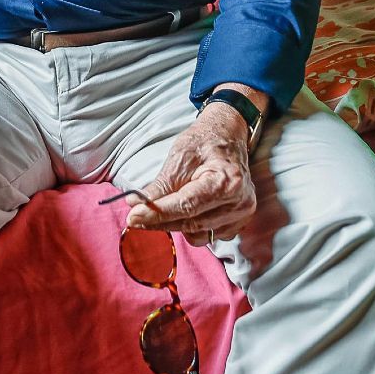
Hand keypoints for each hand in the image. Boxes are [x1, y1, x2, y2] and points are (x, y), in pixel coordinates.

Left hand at [125, 104, 257, 244]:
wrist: (227, 137)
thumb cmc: (204, 143)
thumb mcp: (180, 157)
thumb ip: (160, 186)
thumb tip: (136, 205)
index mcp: (227, 181)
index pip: (187, 206)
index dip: (158, 214)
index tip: (133, 216)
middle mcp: (239, 202)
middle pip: (191, 223)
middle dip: (161, 221)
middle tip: (136, 215)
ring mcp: (241, 215)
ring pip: (198, 235)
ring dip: (177, 224)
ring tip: (169, 204)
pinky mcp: (237, 223)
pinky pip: (207, 236)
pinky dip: (192, 227)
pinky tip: (188, 209)